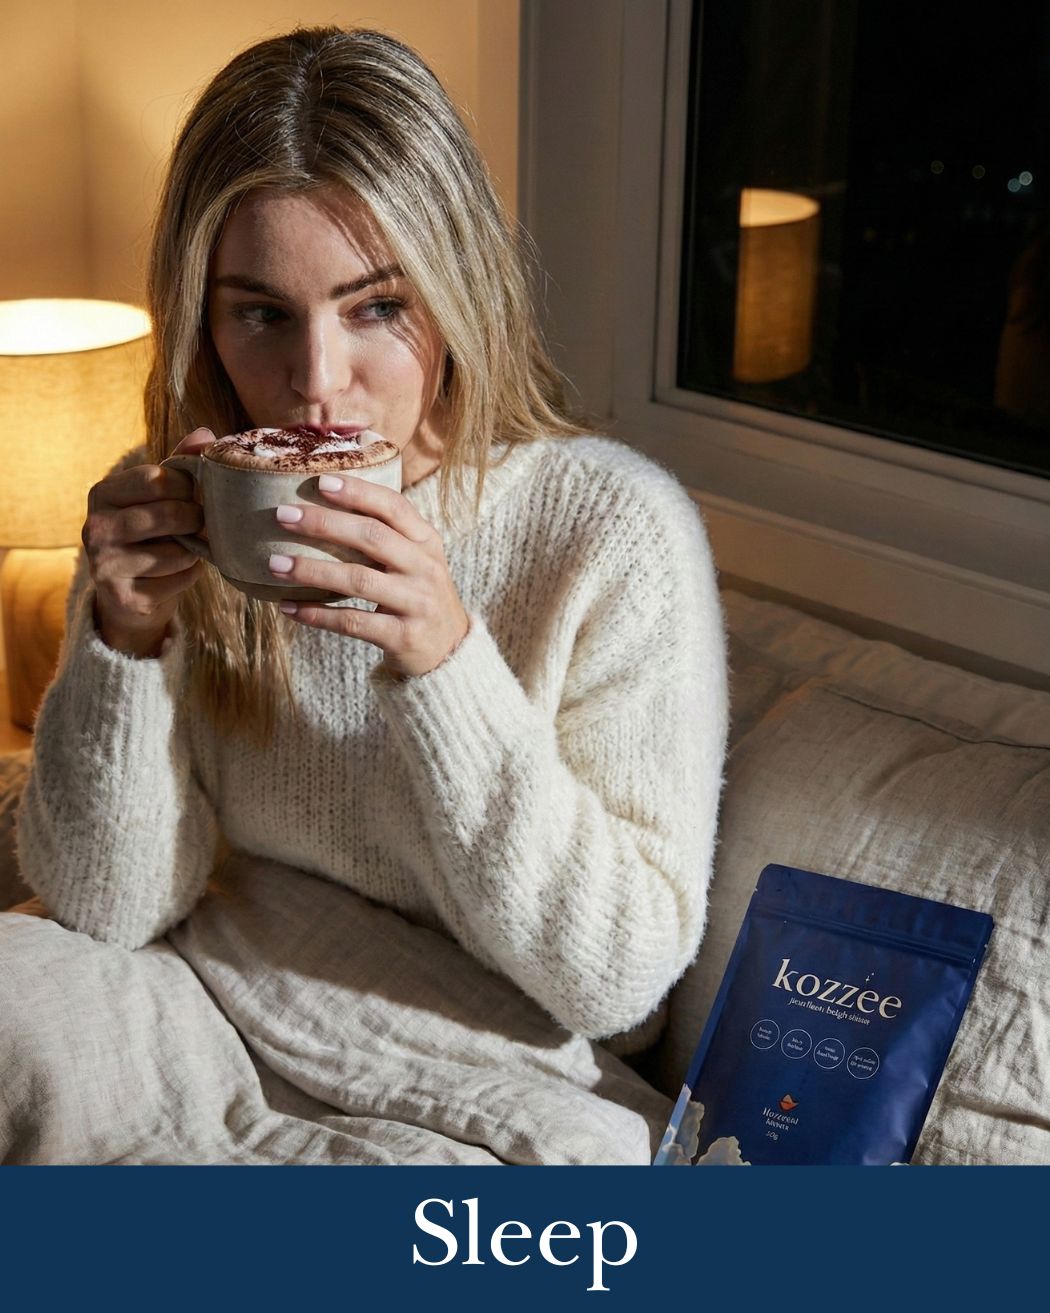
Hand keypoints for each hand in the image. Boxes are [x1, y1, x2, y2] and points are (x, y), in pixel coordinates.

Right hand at [84, 428, 214, 656]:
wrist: (128, 594)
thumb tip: (206, 434)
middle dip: (195, 519)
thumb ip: (179, 465)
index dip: (187, 486)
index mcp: (102, 494)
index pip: (156, 479)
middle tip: (197, 523)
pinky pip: (180, 579)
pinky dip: (190, 576)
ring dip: (194, 551)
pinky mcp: (125, 597)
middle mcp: (96, 528)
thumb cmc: (149, 534)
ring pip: (178, 552)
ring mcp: (106, 565)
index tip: (190, 494)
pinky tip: (175, 574)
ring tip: (183, 549)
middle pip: (169, 514)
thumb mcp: (157, 496)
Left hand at [268, 473, 469, 677]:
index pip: (393, 506)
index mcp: (426, 541)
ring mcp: (417, 603)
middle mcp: (425, 568)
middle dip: (324, 523)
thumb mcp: (415, 558)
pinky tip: (289, 607)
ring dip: (312, 570)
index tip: (320, 481)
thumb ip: (385, 531)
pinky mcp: (403, 636)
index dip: (357, 492)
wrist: (449, 650)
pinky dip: (318, 615)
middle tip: (282, 515)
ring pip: (358, 580)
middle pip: (372, 537)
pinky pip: (353, 622)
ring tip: (275, 564)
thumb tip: (325, 496)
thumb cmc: (417, 594)